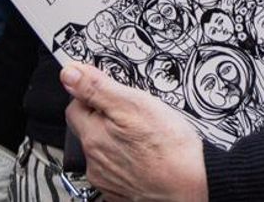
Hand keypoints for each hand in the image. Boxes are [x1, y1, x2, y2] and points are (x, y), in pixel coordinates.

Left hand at [62, 63, 207, 201]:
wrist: (193, 185)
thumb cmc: (170, 148)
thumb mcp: (134, 104)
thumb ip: (97, 87)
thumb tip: (69, 74)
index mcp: (93, 137)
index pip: (75, 106)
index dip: (92, 95)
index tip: (111, 94)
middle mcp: (94, 162)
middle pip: (89, 130)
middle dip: (105, 118)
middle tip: (134, 115)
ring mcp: (108, 180)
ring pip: (103, 151)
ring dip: (116, 141)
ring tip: (143, 136)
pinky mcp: (122, 193)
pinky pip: (116, 170)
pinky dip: (127, 161)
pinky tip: (146, 155)